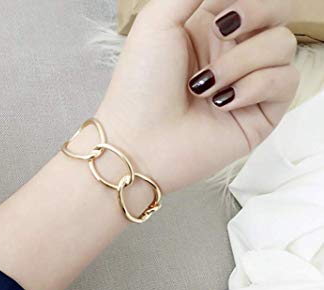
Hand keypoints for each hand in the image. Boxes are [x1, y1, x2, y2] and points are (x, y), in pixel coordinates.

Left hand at [96, 0, 298, 192]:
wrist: (138, 142)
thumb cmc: (139, 86)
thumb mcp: (157, 22)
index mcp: (208, 28)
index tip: (213, 7)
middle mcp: (232, 52)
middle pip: (280, 11)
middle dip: (257, 10)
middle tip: (222, 28)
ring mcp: (249, 83)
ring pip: (283, 45)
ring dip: (241, 61)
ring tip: (203, 86)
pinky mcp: (261, 113)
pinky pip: (285, 80)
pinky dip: (254, 87)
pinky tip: (221, 103)